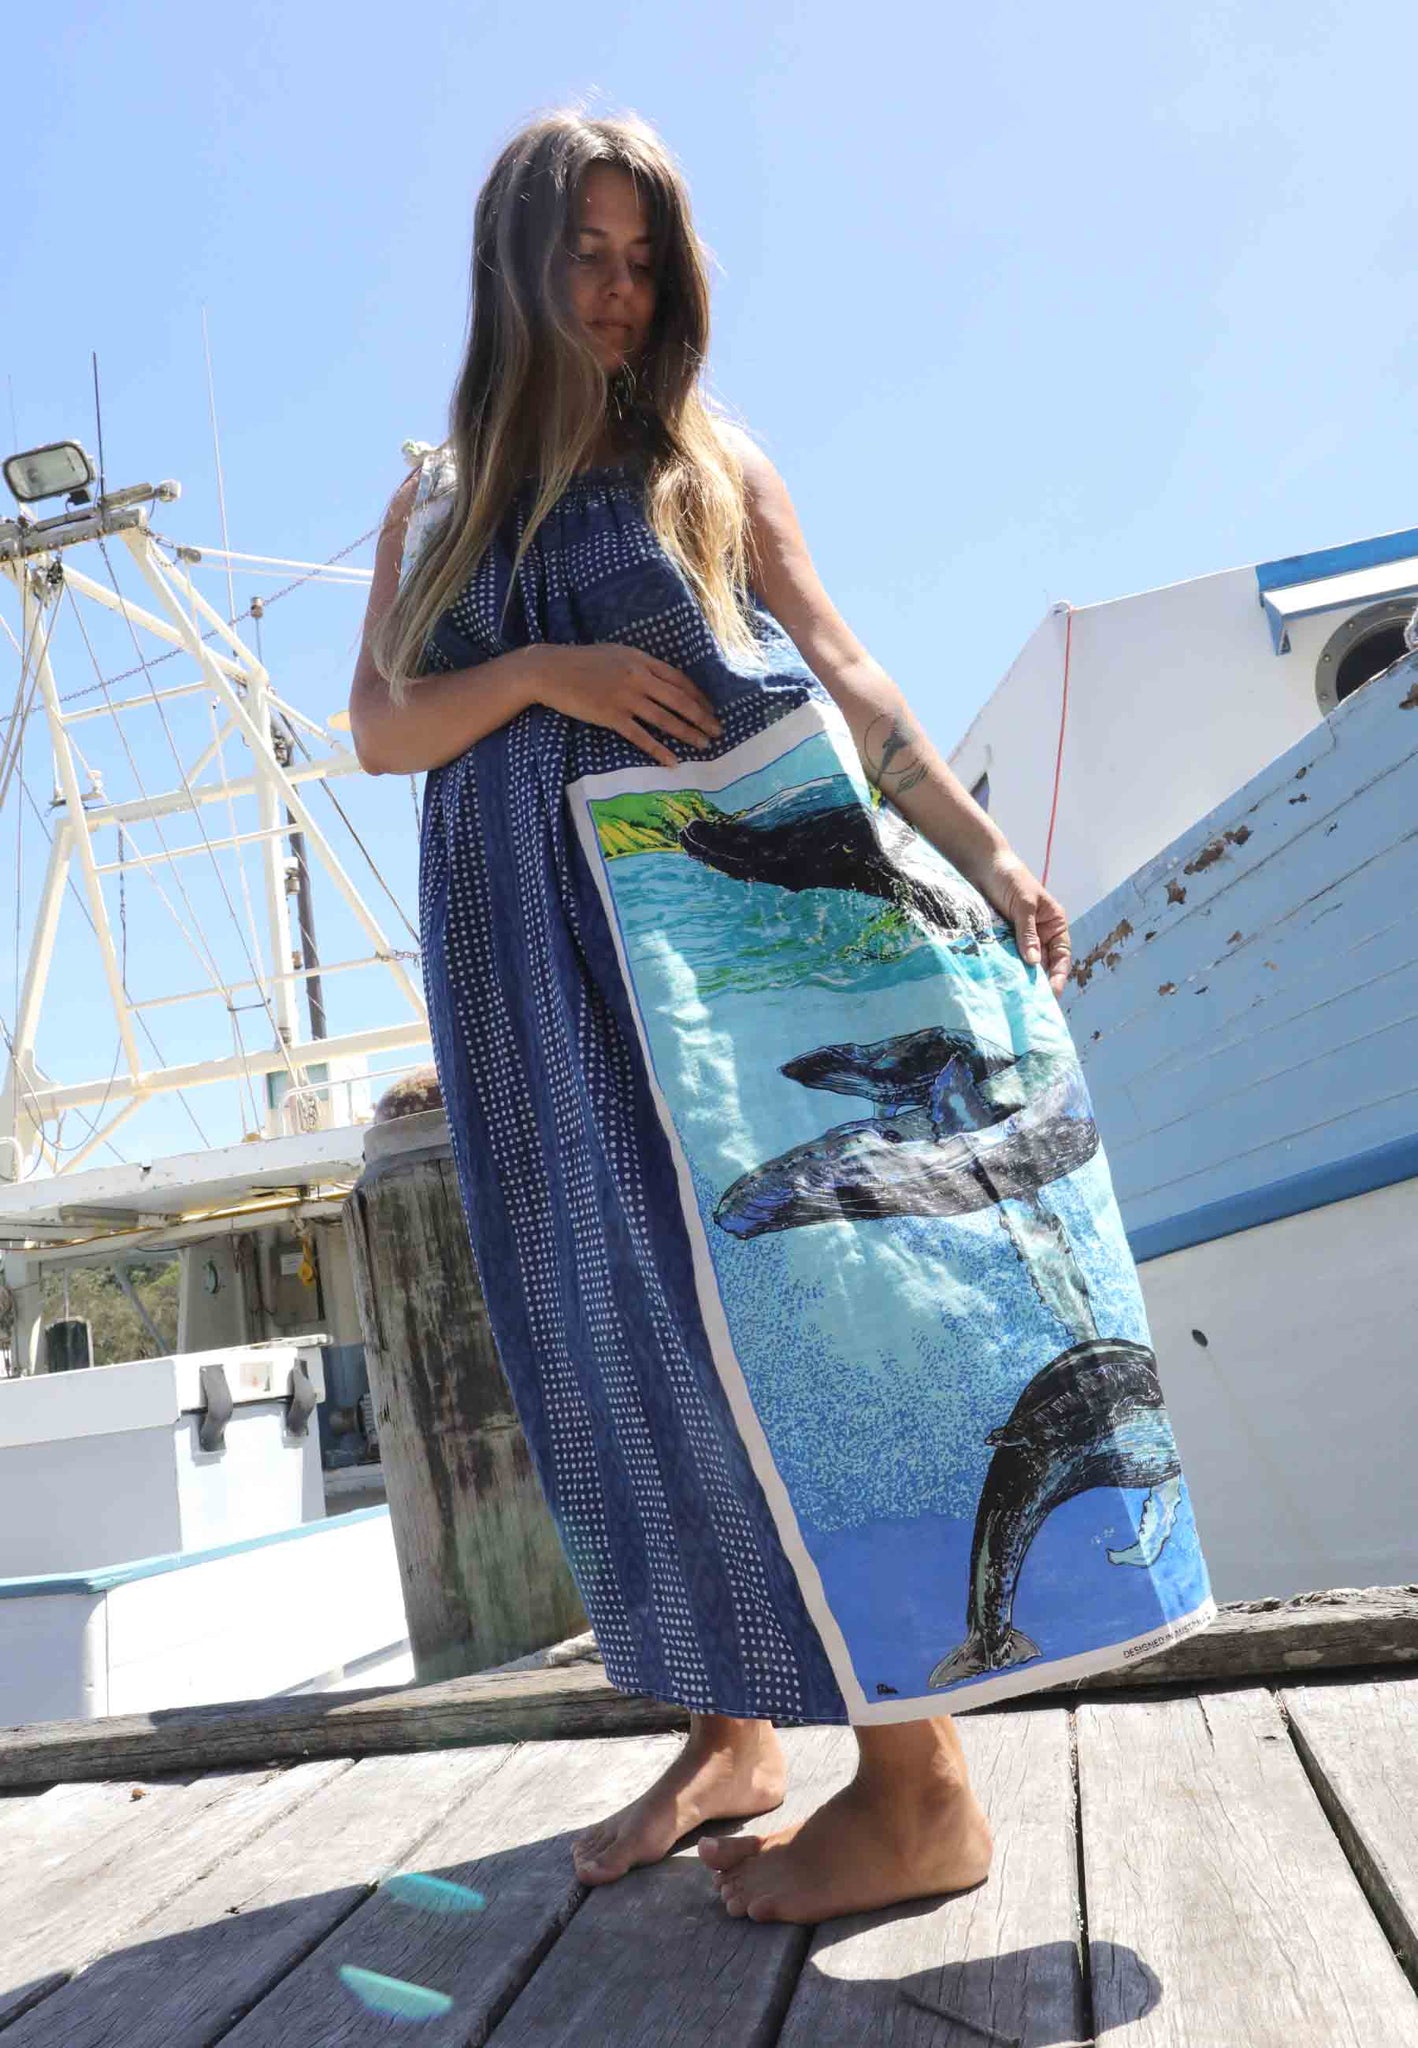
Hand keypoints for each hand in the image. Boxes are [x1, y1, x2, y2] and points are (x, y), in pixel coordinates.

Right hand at [533, 644, 722, 765]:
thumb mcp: (616, 655)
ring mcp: (625, 697)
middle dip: (702, 717)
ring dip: (688, 733)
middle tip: (719, 731)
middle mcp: (638, 677)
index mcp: (641, 660)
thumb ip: (639, 665)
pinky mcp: (611, 716)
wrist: (550, 670)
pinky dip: (658, 749)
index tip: (711, 709)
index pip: (679, 680)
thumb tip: (660, 681)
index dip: (698, 696)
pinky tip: (672, 760)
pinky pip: (640, 736)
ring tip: (704, 745)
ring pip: (665, 718)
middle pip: (679, 700)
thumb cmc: (581, 662)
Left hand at [972, 848, 1072, 995]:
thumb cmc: (1009, 877)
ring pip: (1023, 963)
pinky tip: (999, 981)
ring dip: (1020, 977)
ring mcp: (1019, 937)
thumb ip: (1027, 933)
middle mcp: (1039, 933)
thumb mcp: (1023, 904)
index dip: (1059, 975)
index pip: (1062, 955)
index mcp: (1054, 923)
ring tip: (1015, 996)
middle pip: (1043, 964)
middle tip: (1031, 1003)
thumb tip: (1034, 963)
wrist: (982, 863)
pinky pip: (1005, 957)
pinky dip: (1004, 968)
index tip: (1053, 993)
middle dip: (1038, 982)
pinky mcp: (1000, 938)